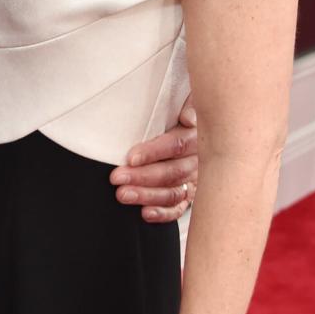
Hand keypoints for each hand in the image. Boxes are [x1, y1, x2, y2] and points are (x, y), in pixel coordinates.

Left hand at [110, 96, 197, 223]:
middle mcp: (198, 160)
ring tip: (122, 195)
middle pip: (172, 171)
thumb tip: (189, 118)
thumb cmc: (177, 111)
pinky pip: (178, 207)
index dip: (153, 152)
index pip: (176, 145)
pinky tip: (145, 213)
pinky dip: (163, 213)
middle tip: (117, 178)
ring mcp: (195, 179)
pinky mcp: (190, 195)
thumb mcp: (185, 100)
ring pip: (173, 192)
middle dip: (142, 176)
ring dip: (147, 195)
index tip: (130, 158)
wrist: (193, 125)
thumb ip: (188, 105)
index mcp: (195, 135)